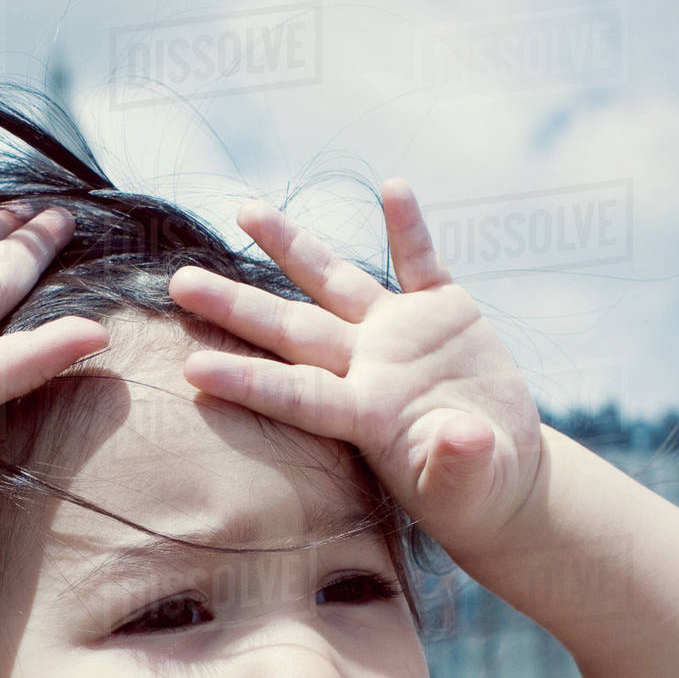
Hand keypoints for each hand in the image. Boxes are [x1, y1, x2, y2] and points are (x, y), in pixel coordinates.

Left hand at [167, 181, 543, 558]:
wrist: (499, 468)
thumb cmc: (473, 491)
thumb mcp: (469, 486)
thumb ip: (460, 463)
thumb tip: (464, 438)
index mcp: (366, 415)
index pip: (296, 396)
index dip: (248, 382)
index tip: (192, 368)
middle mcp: (369, 367)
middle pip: (291, 331)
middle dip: (237, 306)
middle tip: (179, 282)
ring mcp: (401, 335)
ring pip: (334, 282)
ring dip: (292, 247)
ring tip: (245, 211)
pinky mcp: (444, 313)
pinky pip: (422, 262)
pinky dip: (409, 228)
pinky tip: (392, 186)